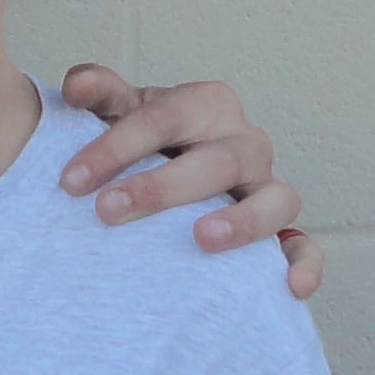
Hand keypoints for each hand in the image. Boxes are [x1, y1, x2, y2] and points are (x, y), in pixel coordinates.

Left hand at [57, 67, 321, 299]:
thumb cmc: (144, 141)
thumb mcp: (119, 110)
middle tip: (107, 210)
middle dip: (160, 187)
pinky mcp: (282, 230)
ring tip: (200, 240)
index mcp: (207, 104)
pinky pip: (304, 247)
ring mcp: (268, 186)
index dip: (115, 147)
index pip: (165, 119)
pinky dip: (304, 265)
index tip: (70, 181)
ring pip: (276, 199)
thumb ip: (99, 92)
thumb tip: (76, 87)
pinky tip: (290, 288)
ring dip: (242, 220)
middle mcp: (245, 142)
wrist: (170, 168)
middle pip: (216, 161)